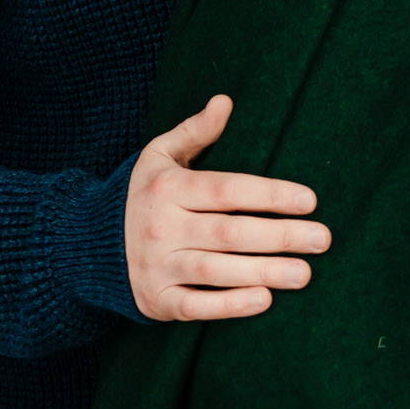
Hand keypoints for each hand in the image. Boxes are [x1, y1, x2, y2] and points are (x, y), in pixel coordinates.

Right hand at [125, 95, 329, 321]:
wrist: (86, 245)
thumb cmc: (141, 195)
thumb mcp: (159, 155)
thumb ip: (194, 131)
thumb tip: (225, 101)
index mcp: (166, 188)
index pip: (226, 190)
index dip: (268, 195)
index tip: (309, 200)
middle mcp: (161, 228)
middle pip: (228, 233)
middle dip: (279, 236)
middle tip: (323, 239)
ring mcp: (156, 267)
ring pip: (216, 271)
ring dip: (264, 272)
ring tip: (305, 273)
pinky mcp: (155, 301)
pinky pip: (195, 306)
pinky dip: (229, 306)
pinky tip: (264, 300)